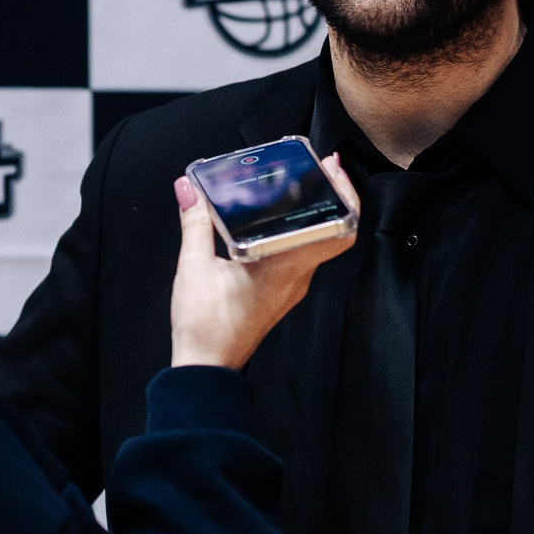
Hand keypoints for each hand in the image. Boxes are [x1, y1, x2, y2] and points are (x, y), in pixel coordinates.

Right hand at [168, 155, 356, 369]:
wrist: (207, 366)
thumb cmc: (205, 325)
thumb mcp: (195, 267)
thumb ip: (195, 223)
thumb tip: (188, 189)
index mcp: (284, 268)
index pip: (338, 231)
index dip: (345, 197)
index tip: (333, 169)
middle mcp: (297, 278)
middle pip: (332, 231)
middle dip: (330, 196)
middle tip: (320, 167)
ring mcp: (291, 287)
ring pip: (316, 243)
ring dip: (314, 213)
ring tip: (299, 184)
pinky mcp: (281, 293)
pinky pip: (300, 256)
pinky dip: (297, 232)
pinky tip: (276, 217)